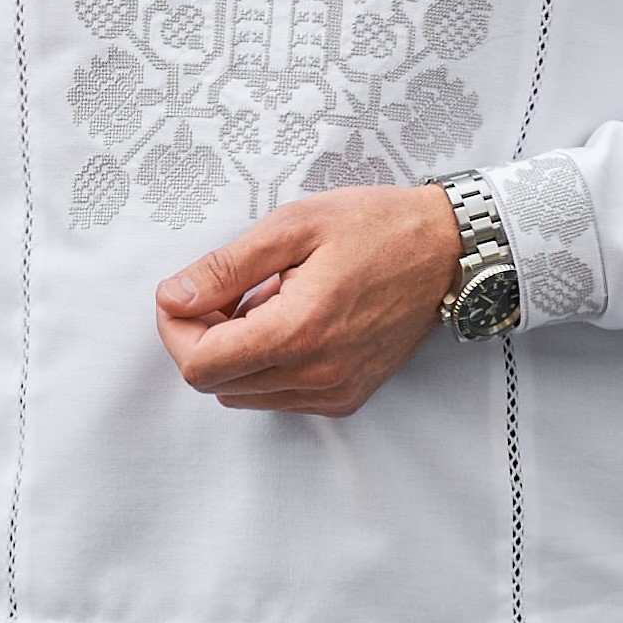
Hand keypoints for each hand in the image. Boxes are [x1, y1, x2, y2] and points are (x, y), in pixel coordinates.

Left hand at [154, 183, 462, 415]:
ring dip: (235, 352)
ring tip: (265, 299)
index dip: (176, 330)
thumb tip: (174, 298)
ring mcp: (334, 392)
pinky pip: (278, 396)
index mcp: (299, 332)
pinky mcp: (346, 397)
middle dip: (203, 337)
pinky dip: (266, 364)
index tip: (185, 294)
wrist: (448, 251)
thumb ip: (226, 267)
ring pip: (243, 394)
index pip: (199, 366)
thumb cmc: (378, 228)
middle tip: (226, 288)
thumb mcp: (294, 225)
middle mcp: (317, 376)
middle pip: (216, 384)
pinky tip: (289, 319)